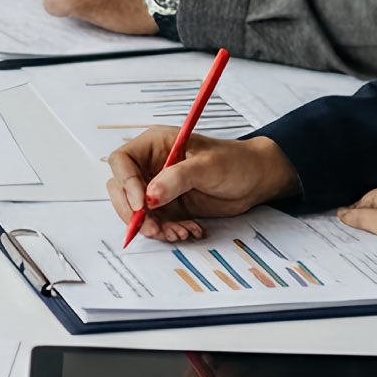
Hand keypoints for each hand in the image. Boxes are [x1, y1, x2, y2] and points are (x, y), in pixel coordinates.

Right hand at [105, 128, 300, 241]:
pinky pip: (155, 223)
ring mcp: (157, 187)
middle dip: (133, 213)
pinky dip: (167, 232)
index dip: (125, 182)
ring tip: (179, 232)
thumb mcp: (207, 167)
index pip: (122, 161)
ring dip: (152, 226)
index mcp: (154, 145)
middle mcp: (150, 165)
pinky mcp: (168, 206)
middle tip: (154, 228)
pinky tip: (189, 230)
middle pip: (120, 188)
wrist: (256, 181)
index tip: (142, 205)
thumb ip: (177, 179)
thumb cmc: (235, 162)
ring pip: (136, 211)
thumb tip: (150, 196)